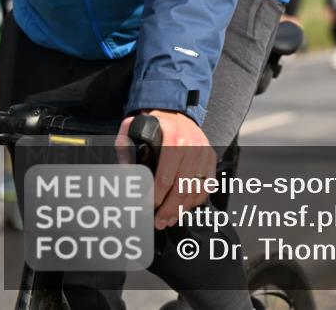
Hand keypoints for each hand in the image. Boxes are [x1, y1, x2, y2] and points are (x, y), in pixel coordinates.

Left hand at [116, 110, 214, 229]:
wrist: (176, 113)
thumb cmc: (154, 125)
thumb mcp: (133, 128)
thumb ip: (125, 148)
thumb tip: (125, 173)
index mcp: (173, 139)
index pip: (165, 178)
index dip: (155, 198)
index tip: (146, 209)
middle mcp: (193, 146)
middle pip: (181, 188)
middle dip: (169, 209)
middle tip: (158, 222)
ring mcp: (204, 152)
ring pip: (195, 190)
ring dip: (182, 209)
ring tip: (169, 219)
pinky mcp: (211, 158)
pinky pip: (207, 185)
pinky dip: (197, 200)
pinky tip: (184, 207)